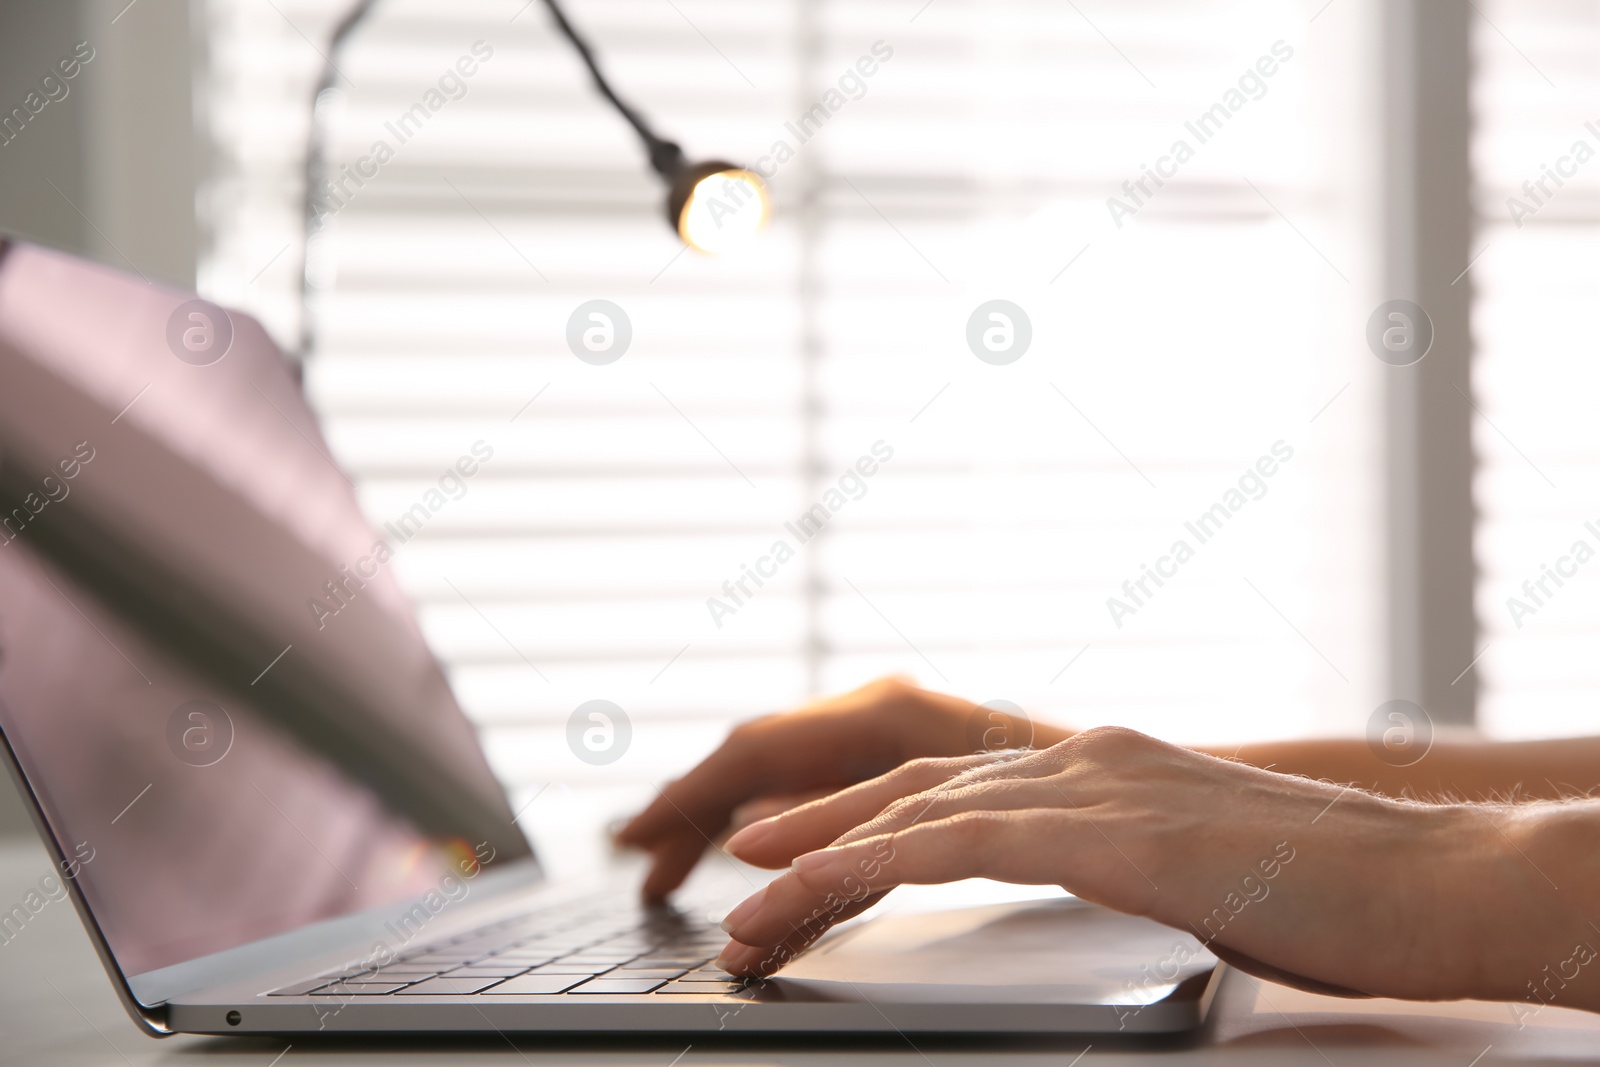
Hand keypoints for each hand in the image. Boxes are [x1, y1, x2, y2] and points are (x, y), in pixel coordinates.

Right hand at [616, 678, 1061, 899]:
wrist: (1190, 797)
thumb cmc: (1103, 814)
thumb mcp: (985, 812)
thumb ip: (875, 818)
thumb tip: (754, 824)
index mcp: (895, 715)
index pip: (760, 751)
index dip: (691, 797)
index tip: (639, 839)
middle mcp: (891, 716)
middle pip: (765, 759)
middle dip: (696, 807)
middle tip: (635, 854)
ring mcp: (905, 740)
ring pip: (795, 781)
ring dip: (734, 822)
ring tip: (673, 866)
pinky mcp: (927, 772)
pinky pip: (835, 799)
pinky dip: (791, 835)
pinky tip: (773, 865)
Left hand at [713, 727, 1507, 1003]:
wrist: (1430, 876)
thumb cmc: (1328, 891)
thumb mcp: (1193, 872)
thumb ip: (1118, 864)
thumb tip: (1079, 886)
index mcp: (1099, 766)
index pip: (949, 791)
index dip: (862, 819)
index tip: (797, 854)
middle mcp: (1081, 760)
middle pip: (910, 791)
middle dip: (816, 831)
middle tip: (739, 866)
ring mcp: (1094, 786)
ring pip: (914, 815)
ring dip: (819, 860)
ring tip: (745, 900)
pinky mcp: (1110, 834)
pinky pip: (960, 845)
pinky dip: (875, 864)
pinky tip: (819, 886)